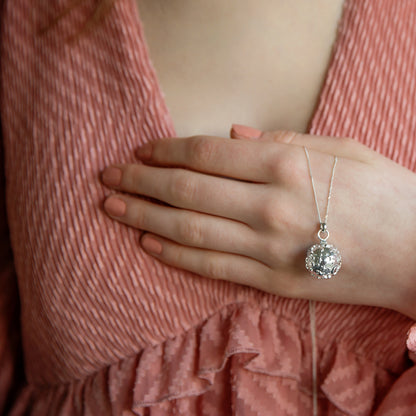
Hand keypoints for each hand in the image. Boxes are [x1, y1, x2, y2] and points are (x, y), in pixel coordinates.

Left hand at [100, 127, 415, 318]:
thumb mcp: (342, 150)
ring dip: (145, 218)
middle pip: (187, 192)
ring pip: (190, 231)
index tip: (140, 151)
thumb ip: (283, 141)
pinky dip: (175, 254)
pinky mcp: (273, 281)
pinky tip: (148, 243)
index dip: (166, 152)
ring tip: (112, 209)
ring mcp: (269, 249)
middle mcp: (270, 207)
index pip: (207, 155)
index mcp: (287, 166)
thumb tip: (234, 136)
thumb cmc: (385, 194)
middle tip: (108, 178)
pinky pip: (212, 267)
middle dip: (140, 183)